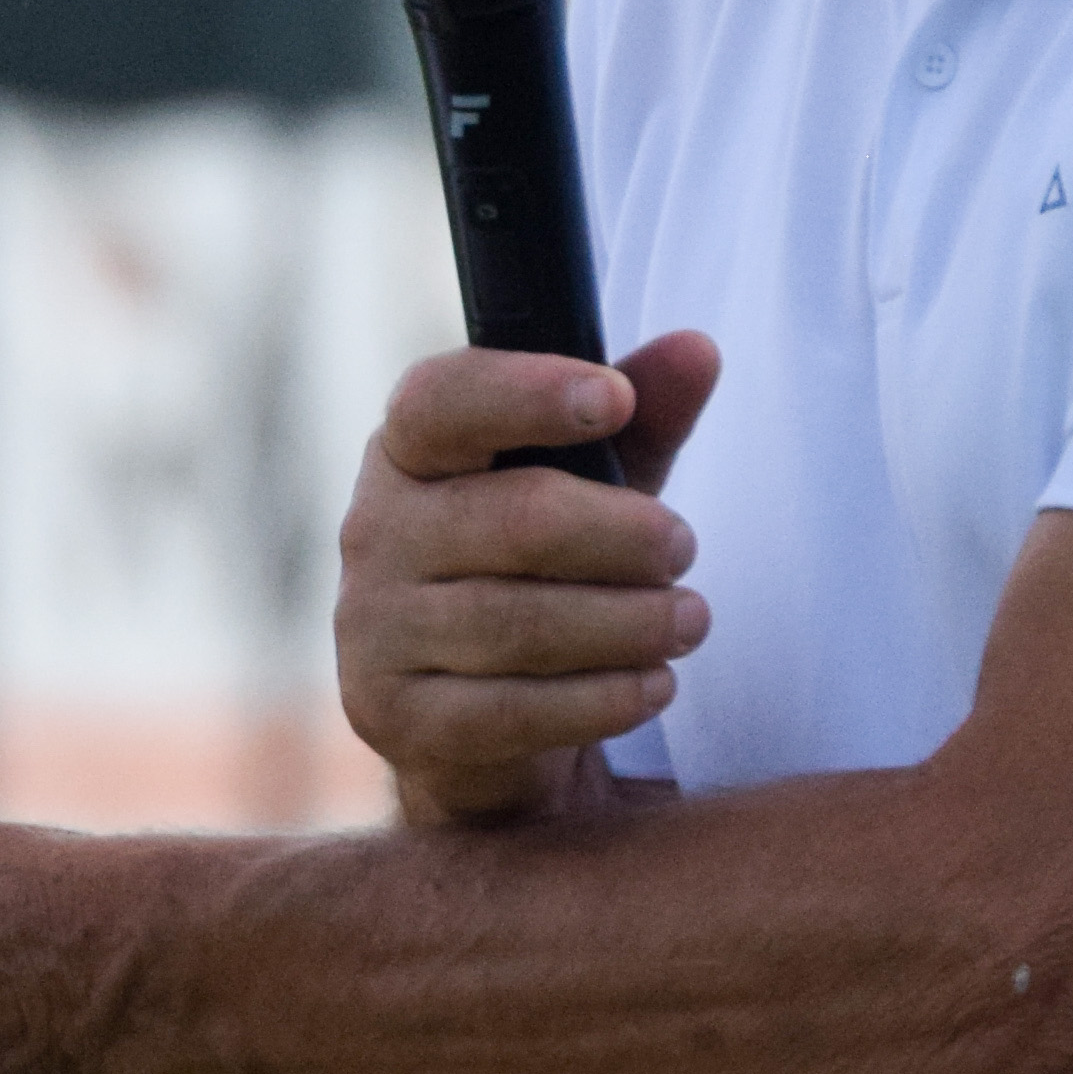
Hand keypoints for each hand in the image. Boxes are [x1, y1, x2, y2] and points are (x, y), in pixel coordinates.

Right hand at [334, 333, 722, 825]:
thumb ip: (640, 419)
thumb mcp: (593, 486)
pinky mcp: (393, 716)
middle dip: (623, 534)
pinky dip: (601, 698)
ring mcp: (373, 629)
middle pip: (516, 519)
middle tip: (685, 549)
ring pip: (521, 622)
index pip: (444, 400)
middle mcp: (373, 531)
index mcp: (407, 451)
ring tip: (691, 621)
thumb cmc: (537, 571)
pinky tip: (655, 685)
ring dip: (628, 623)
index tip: (615, 398)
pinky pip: (513, 710)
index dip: (529, 392)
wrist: (475, 723)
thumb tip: (699, 351)